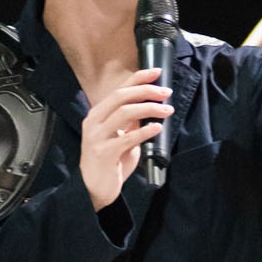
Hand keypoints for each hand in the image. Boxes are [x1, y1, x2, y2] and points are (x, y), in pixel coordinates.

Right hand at [79, 70, 172, 210]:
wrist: (94, 188)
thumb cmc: (111, 162)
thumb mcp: (121, 136)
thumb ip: (132, 122)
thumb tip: (152, 105)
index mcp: (98, 114)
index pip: (119, 89)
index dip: (139, 78)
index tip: (157, 72)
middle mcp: (94, 121)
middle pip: (121, 96)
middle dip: (147, 91)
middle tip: (167, 93)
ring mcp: (97, 137)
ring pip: (124, 112)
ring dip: (149, 108)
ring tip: (166, 111)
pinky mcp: (104, 153)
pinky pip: (127, 138)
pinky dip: (144, 131)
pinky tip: (156, 128)